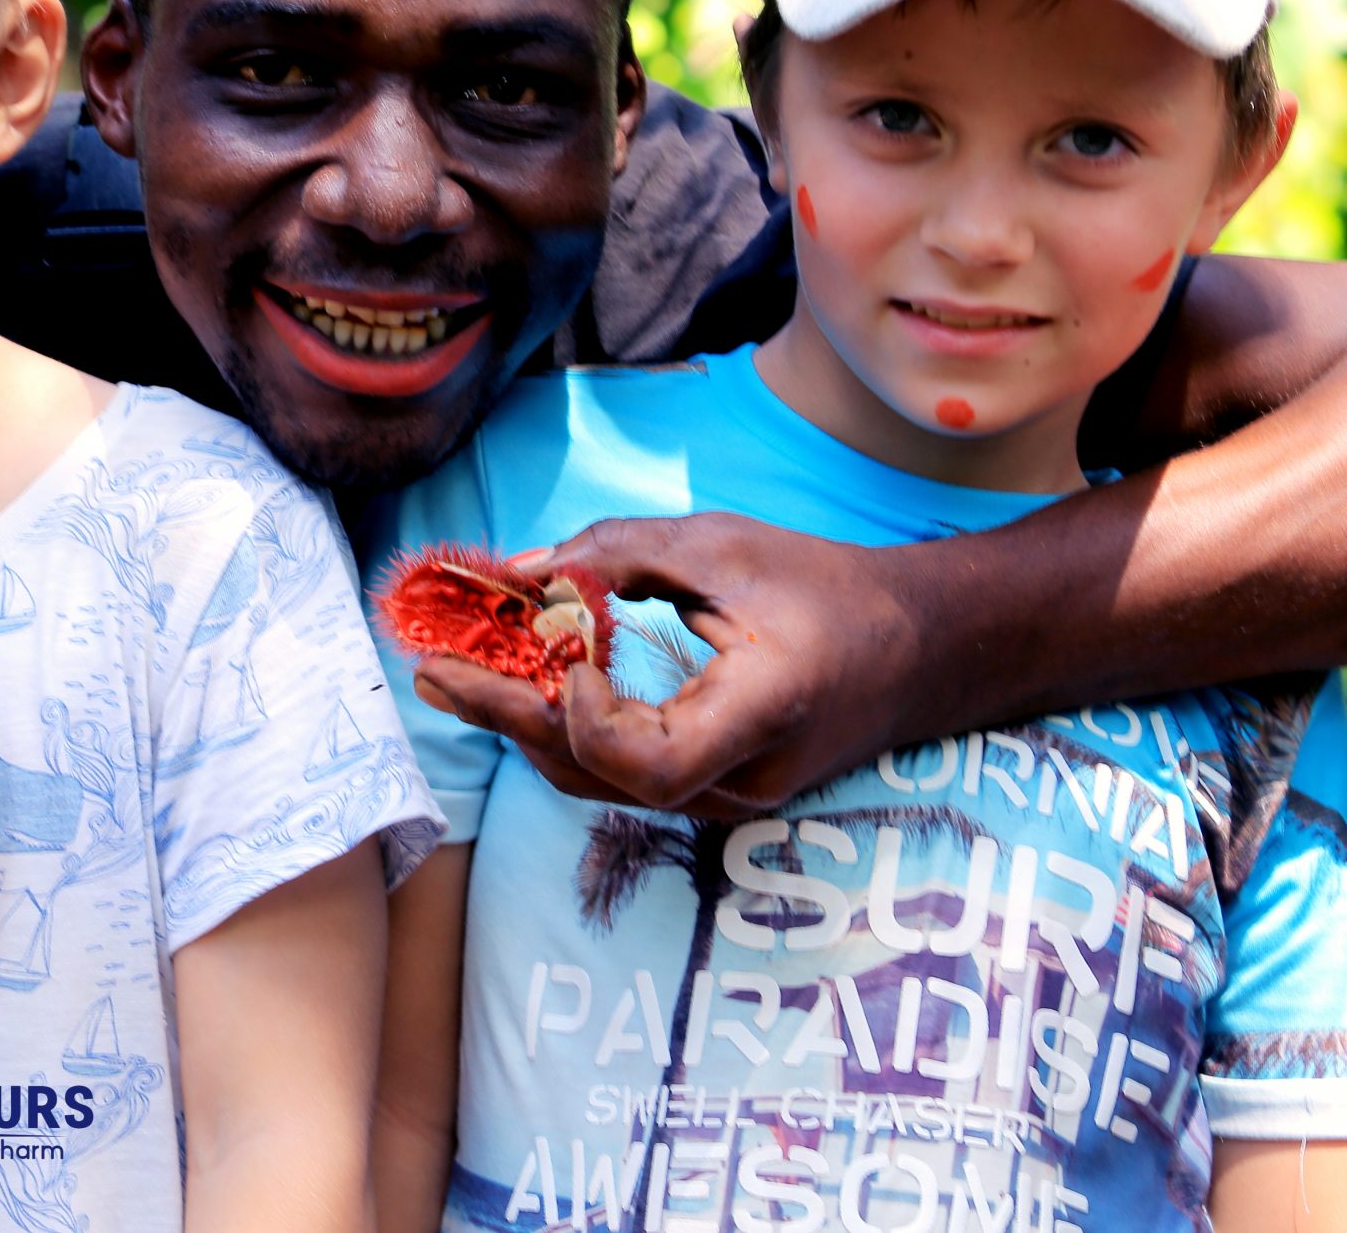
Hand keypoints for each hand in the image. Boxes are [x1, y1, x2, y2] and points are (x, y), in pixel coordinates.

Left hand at [411, 513, 928, 817]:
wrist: (915, 650)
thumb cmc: (824, 588)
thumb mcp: (725, 545)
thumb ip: (620, 552)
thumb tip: (521, 570)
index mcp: (760, 717)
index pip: (648, 764)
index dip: (587, 719)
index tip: (564, 649)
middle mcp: (740, 781)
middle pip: (599, 777)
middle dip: (505, 716)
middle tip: (431, 668)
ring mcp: (725, 800)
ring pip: (598, 783)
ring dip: (519, 726)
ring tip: (449, 678)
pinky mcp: (710, 792)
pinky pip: (618, 774)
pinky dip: (560, 729)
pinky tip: (513, 689)